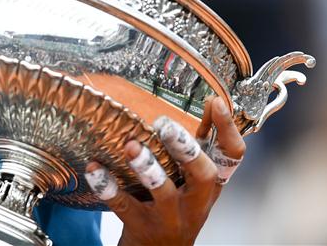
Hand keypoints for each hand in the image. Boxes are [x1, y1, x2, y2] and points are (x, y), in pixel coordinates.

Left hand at [84, 97, 246, 245]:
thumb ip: (198, 144)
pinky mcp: (141, 226)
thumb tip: (213, 101)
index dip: (228, 129)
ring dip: (147, 167)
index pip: (232, 156)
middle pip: (203, 176)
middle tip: (164, 125)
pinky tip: (93, 168)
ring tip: (131, 145)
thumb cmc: (177, 207)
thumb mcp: (194, 181)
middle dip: (185, 150)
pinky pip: (124, 206)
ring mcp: (169, 217)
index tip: (216, 102)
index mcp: (211, 185)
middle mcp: (195, 202)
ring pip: (163, 193)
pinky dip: (108, 186)